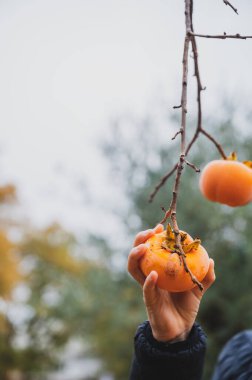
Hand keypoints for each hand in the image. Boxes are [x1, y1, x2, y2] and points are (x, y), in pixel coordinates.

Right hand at [128, 224, 215, 342]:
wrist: (180, 328)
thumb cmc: (185, 306)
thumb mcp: (197, 288)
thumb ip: (204, 276)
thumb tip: (211, 260)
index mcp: (158, 269)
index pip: (150, 249)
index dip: (152, 237)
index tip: (160, 227)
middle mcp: (149, 275)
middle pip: (137, 254)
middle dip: (139, 240)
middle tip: (150, 232)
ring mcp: (147, 287)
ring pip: (133, 268)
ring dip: (135, 256)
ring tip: (143, 247)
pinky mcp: (149, 300)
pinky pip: (146, 289)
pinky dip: (148, 281)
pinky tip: (153, 274)